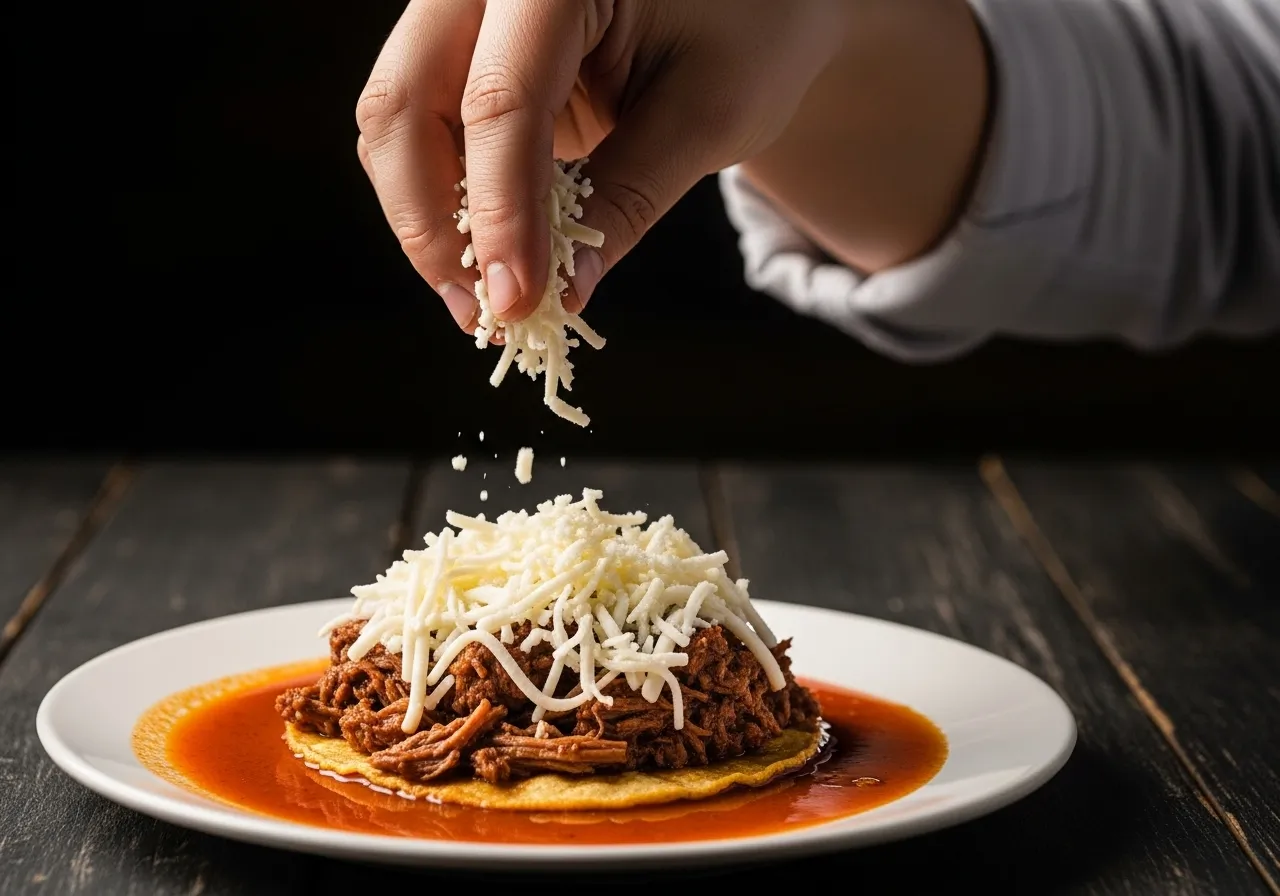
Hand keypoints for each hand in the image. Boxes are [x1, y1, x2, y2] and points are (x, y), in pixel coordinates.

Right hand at [354, 0, 851, 329]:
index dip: (501, 214)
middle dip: (432, 222)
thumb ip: (629, 199)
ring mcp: (463, 1)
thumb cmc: (754, 29)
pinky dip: (445, 191)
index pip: (501, 100)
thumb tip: (562, 294)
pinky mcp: (463, 38)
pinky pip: (421, 119)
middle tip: (480, 311)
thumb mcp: (709, 116)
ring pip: (396, 114)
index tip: (517, 302)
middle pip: (405, 101)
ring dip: (428, 215)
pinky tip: (485, 251)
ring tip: (486, 296)